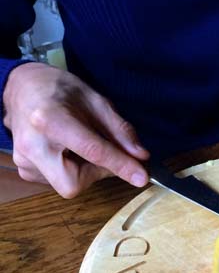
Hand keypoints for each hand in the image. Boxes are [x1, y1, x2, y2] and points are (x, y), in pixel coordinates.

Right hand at [2, 62, 148, 197]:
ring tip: (78, 142)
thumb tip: (140, 156)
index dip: (121, 165)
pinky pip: (59, 181)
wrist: (22, 89)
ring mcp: (25, 161)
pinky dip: (73, 169)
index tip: (141, 177)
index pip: (92, 151)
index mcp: (50, 120)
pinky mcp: (25, 170)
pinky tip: (66, 149)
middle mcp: (33, 145)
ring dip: (86, 169)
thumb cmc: (59, 91)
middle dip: (96, 172)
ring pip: (69, 183)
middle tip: (101, 150)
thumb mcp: (96, 101)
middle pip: (74, 182)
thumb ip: (120, 130)